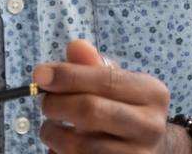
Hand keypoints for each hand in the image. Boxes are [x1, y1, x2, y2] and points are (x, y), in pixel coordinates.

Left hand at [34, 40, 188, 153]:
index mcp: (152, 93)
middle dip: (57, 104)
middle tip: (44, 102)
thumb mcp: (116, 82)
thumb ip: (93, 65)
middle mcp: (150, 126)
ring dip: (53, 133)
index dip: (68, 76)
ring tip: (51, 127)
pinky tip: (61, 144)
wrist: (147, 149)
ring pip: (79, 144)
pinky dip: (59, 151)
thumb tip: (75, 47)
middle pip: (90, 111)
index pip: (105, 80)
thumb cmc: (124, 108)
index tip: (39, 75)